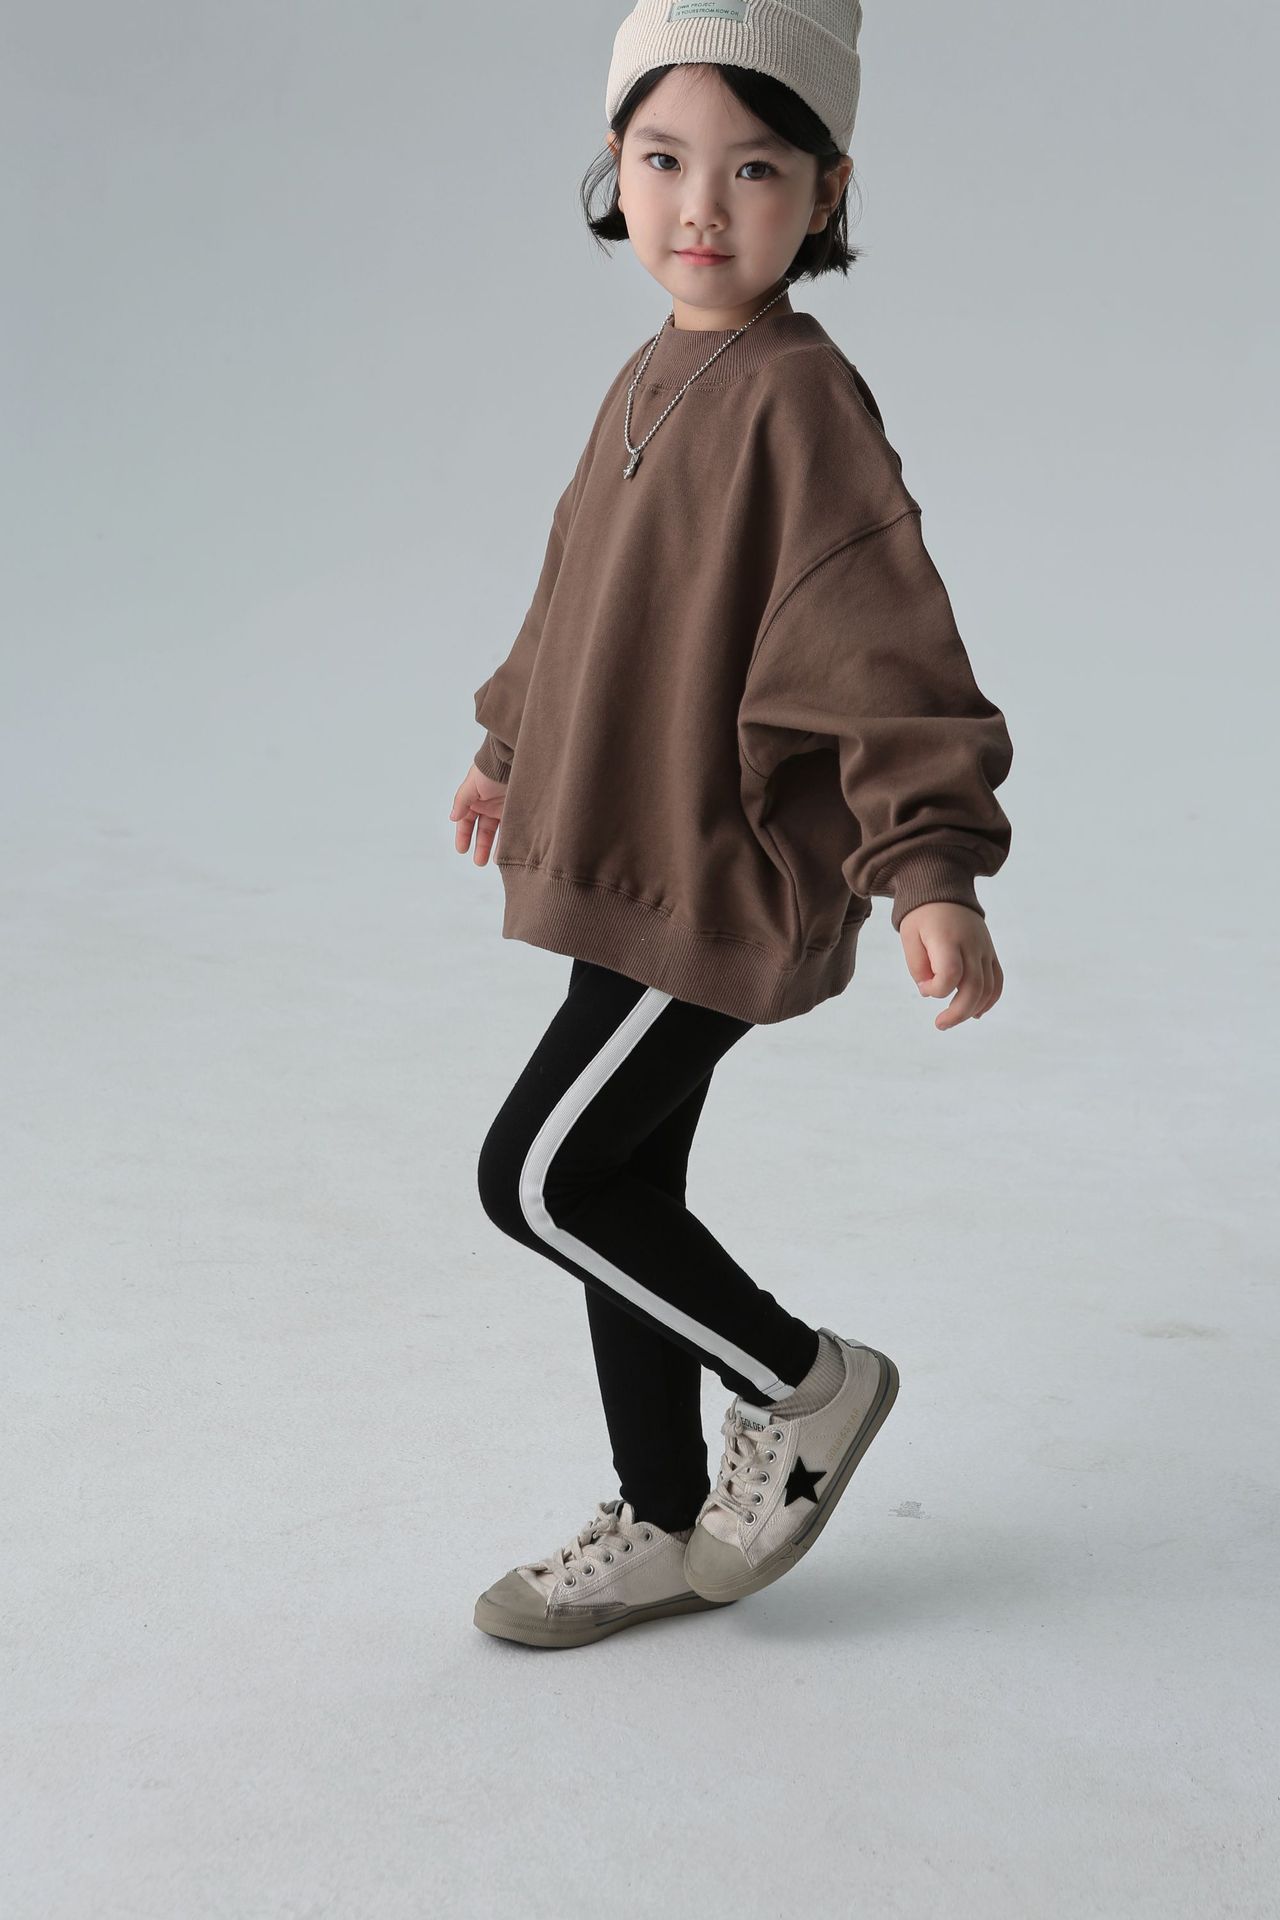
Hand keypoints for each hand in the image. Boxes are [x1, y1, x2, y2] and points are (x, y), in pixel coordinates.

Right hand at [449, 762, 508, 866]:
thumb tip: (452, 817)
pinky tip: (507, 852)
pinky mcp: (519, 810)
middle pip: (482, 829)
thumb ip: (462, 801)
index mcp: (474, 797)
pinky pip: (512, 829)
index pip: (466, 820)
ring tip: (492, 862)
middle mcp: (489, 804)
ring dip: (493, 846)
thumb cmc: (491, 768)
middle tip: (478, 862)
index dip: (463, 835)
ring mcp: (504, 807)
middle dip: (479, 845)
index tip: (462, 849)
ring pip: (497, 832)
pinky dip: (508, 840)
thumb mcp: (472, 784)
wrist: (514, 758)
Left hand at [898, 901, 1002, 1030]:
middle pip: (974, 986)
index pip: (950, 973)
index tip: (924, 987)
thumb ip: (917, 966)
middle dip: (957, 1012)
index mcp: (948, 938)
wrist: (944, 889)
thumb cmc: (922, 916)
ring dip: (971, 1009)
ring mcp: (985, 949)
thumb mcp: (908, 936)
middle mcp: (971, 944)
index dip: (937, 989)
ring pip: (988, 987)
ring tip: (952, 1019)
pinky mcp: (991, 952)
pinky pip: (997, 980)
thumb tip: (930, 992)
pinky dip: (990, 999)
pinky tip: (975, 1012)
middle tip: (940, 1024)